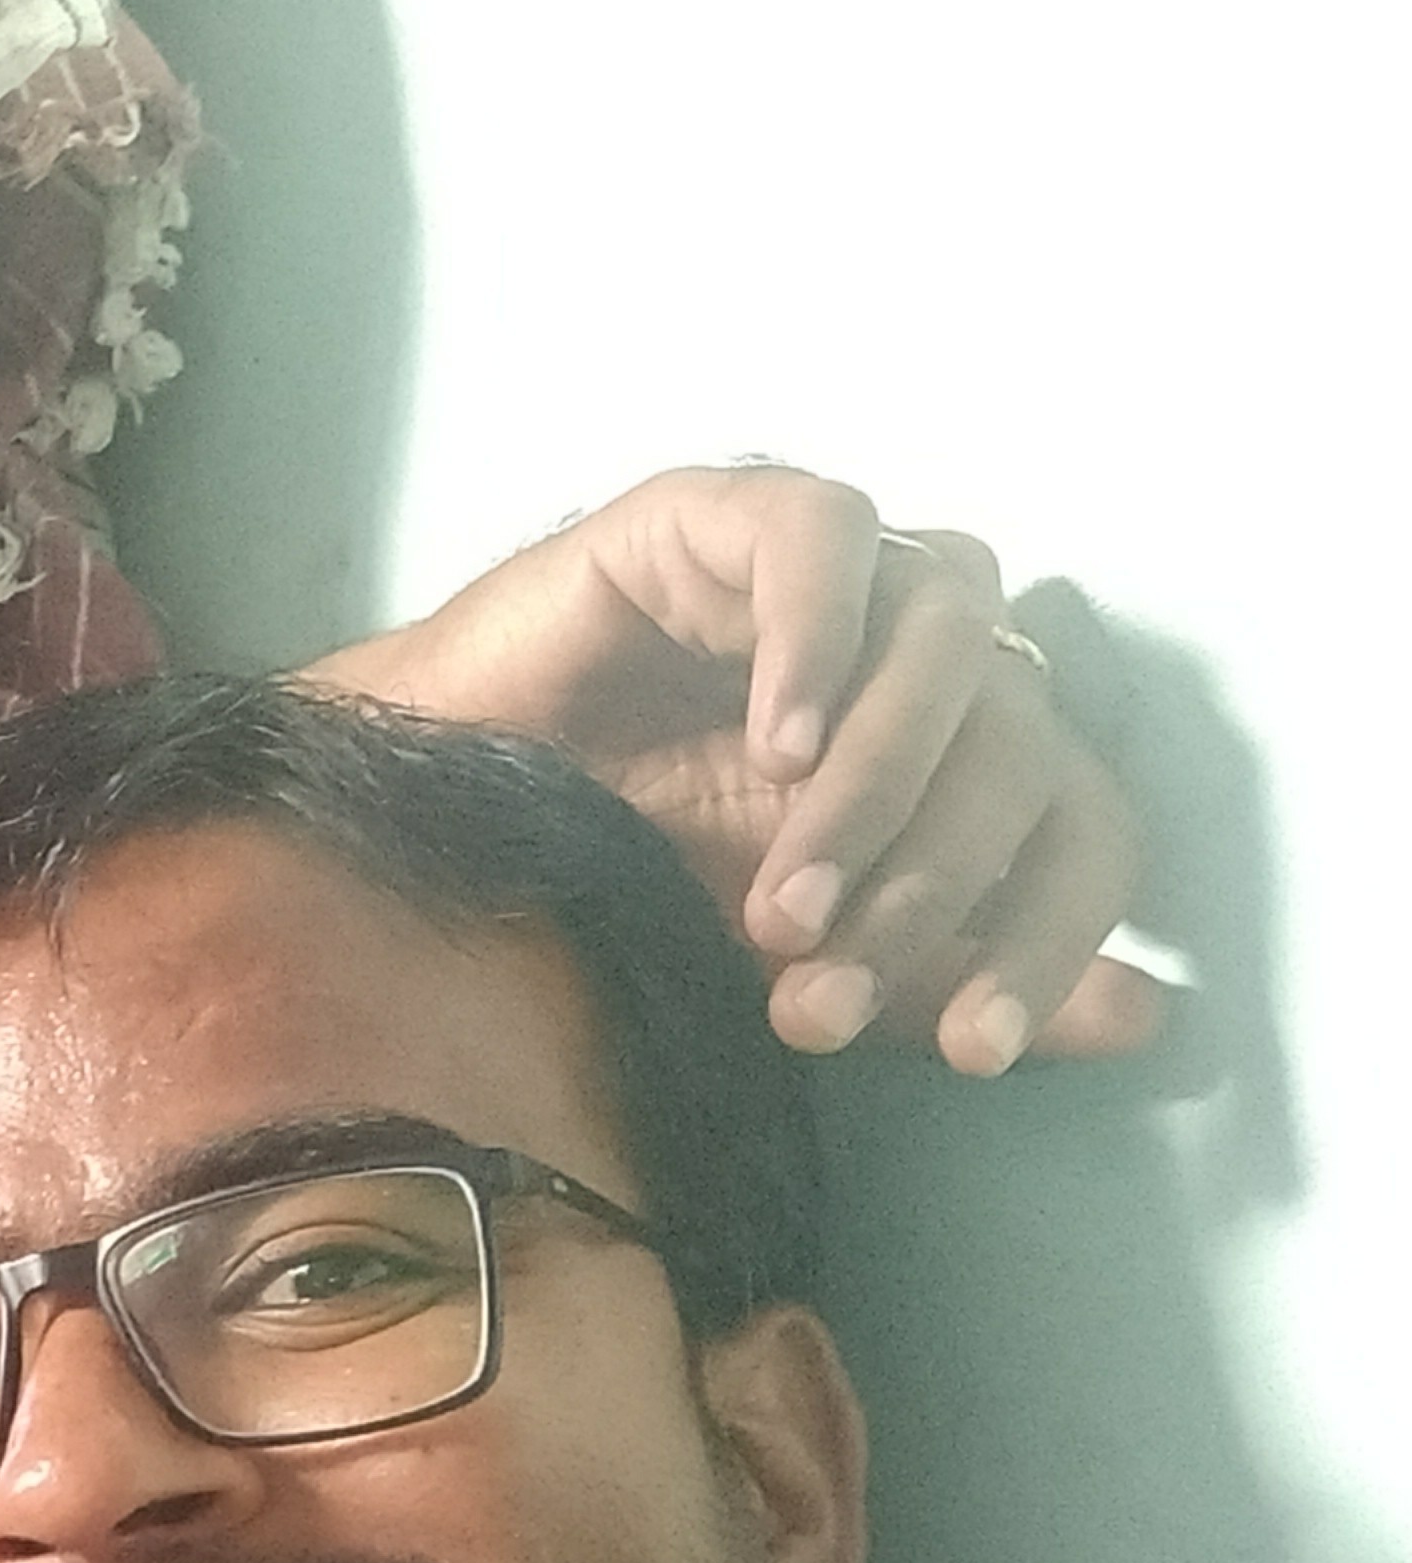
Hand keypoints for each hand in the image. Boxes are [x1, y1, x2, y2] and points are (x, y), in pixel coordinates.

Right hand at [314, 465, 1160, 1076]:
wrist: (426, 819)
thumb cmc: (606, 879)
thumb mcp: (794, 962)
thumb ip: (942, 978)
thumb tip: (1137, 1017)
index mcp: (959, 752)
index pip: (1081, 820)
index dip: (1051, 937)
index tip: (971, 1049)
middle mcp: (919, 650)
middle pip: (1020, 742)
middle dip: (926, 887)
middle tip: (814, 981)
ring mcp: (835, 571)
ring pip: (948, 637)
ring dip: (882, 784)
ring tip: (782, 895)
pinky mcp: (728, 514)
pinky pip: (828, 539)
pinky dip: (821, 640)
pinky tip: (774, 744)